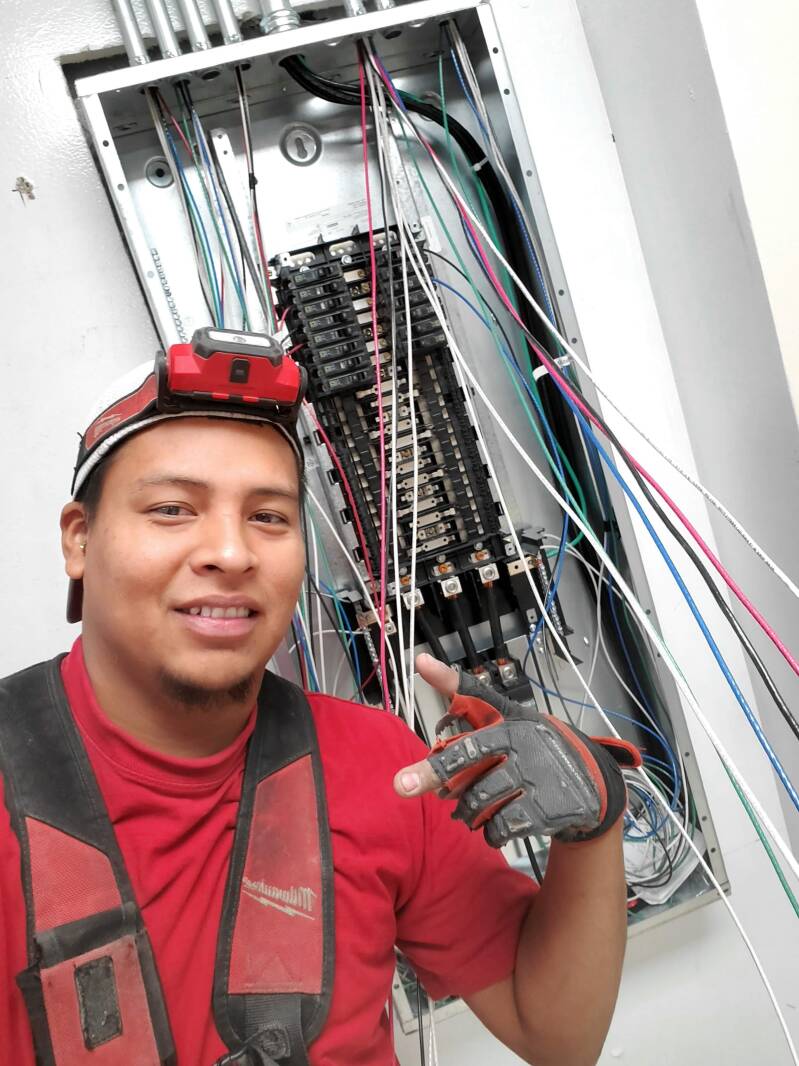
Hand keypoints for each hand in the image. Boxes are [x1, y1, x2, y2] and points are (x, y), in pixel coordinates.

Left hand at [393, 653, 640, 847]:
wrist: (592, 781)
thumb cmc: (535, 742)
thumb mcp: (506, 714)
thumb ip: (464, 693)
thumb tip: (420, 661)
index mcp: (512, 723)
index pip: (473, 712)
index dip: (447, 687)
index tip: (419, 665)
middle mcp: (524, 747)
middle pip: (467, 765)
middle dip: (432, 777)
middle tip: (405, 786)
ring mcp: (537, 779)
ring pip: (479, 801)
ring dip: (465, 810)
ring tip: (466, 809)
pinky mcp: (547, 811)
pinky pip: (501, 827)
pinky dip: (491, 832)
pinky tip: (493, 826)